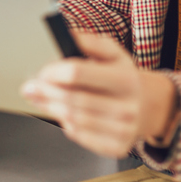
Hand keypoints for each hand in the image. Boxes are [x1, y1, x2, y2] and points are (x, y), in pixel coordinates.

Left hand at [20, 31, 179, 158]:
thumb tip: (67, 34)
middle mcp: (126, 106)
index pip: (77, 72)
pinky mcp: (116, 147)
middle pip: (71, 98)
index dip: (53, 71)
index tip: (41, 71)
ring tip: (39, 98)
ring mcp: (122, 129)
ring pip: (72, 119)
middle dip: (45, 91)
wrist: (150, 107)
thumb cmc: (124, 78)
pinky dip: (65, 123)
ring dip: (49, 107)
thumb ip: (90, 42)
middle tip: (30, 87)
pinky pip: (79, 135)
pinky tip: (62, 113)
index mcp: (125, 79)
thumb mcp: (114, 53)